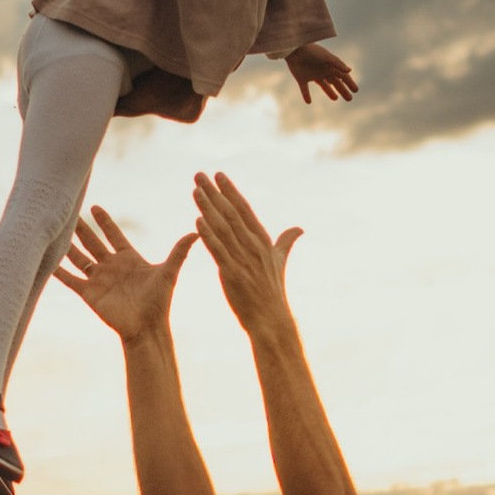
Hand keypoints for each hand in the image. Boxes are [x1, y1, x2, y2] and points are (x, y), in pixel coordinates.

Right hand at [53, 204, 195, 344]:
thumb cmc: (159, 301)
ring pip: (79, 258)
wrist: (146, 328)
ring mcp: (99, 279)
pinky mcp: (89, 293)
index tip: (94, 206)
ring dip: (68, 245)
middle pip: (93, 242)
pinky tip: (46, 260)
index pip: (113, 235)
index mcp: (129, 258)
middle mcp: (111, 266)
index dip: (105, 222)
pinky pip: (71, 279)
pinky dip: (58, 270)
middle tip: (68, 212)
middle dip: (82, 228)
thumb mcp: (169, 272)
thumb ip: (179, 251)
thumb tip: (197, 232)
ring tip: (54, 231)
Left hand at [192, 172, 302, 334]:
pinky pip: (218, 250)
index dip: (231, 191)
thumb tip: (299, 229)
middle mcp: (253, 246)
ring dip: (207, 207)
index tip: (218, 174)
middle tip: (199, 174)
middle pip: (230, 213)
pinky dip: (208, 235)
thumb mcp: (281, 262)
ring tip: (194, 190)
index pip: (244, 209)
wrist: (271, 319)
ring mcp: (243, 259)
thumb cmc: (273, 292)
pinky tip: (197, 221)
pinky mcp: (232, 273)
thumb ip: (286, 242)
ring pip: (222, 227)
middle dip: (214, 192)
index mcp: (263, 240)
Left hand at [284, 46, 358, 106]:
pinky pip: (304, 89)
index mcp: (330, 65)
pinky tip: (308, 102)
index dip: (349, 83)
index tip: (356, 90)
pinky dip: (306, 95)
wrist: (294, 49)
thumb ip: (337, 64)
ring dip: (329, 92)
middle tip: (349, 99)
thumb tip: (349, 71)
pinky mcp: (301, 78)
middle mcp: (322, 70)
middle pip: (335, 82)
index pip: (342, 76)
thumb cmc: (312, 51)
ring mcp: (312, 74)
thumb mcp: (326, 57)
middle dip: (343, 90)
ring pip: (323, 85)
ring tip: (335, 99)